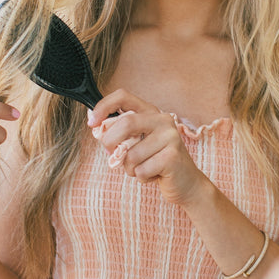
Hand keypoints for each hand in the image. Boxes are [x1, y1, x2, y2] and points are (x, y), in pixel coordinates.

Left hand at [88, 89, 204, 206]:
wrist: (186, 183)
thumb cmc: (156, 161)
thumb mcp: (137, 142)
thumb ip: (121, 133)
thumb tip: (96, 126)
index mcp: (150, 111)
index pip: (123, 96)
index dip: (103, 106)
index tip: (92, 122)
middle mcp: (162, 120)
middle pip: (126, 123)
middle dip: (110, 142)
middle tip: (111, 154)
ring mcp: (170, 137)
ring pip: (131, 154)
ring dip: (130, 168)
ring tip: (144, 168)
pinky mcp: (172, 157)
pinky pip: (141, 170)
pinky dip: (141, 177)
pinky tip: (154, 175)